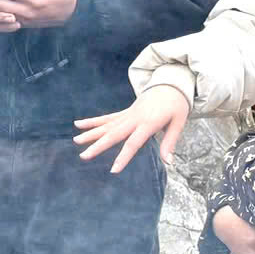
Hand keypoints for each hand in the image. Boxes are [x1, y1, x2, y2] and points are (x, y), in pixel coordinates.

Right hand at [74, 84, 192, 173]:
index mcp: (148, 123)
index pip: (133, 143)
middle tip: (83, 156)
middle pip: (113, 134)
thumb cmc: (177, 105)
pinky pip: (106, 118)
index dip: (123, 157)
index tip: (113, 170)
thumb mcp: (179, 122)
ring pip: (106, 126)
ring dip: (90, 133)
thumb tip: (169, 162)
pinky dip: (92, 121)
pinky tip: (78, 124)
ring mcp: (127, 114)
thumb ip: (170, 142)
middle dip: (97, 146)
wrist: (171, 83)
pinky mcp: (124, 112)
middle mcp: (134, 119)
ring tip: (75, 141)